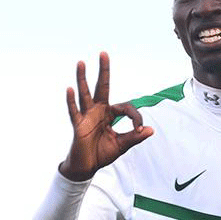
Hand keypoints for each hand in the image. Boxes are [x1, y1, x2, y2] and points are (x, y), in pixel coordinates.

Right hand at [59, 52, 152, 180]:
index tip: (139, 129)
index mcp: (110, 114)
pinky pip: (74, 111)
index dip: (135, 117)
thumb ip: (134, 137)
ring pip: (85, 94)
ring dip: (83, 78)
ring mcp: (87, 116)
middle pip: (101, 87)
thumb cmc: (103, 153)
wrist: (87, 166)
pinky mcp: (78, 125)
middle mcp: (98, 111)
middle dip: (103, 71)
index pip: (125, 107)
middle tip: (103, 53)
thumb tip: (151, 130)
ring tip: (82, 62)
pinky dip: (71, 101)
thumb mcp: (122, 145)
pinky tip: (70, 89)